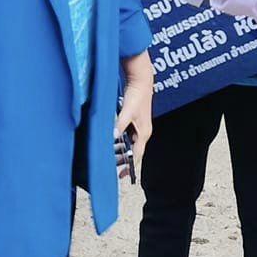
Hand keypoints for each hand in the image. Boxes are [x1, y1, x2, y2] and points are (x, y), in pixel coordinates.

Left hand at [117, 54, 154, 179]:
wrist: (141, 81)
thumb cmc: (137, 96)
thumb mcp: (127, 112)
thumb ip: (119, 125)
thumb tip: (113, 137)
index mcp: (144, 133)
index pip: (138, 155)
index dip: (130, 166)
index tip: (122, 175)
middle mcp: (143, 132)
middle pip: (134, 152)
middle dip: (125, 161)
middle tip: (114, 169)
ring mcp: (139, 127)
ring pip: (131, 144)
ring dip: (122, 152)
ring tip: (112, 159)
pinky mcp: (134, 121)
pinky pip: (128, 136)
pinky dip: (121, 142)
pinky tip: (114, 143)